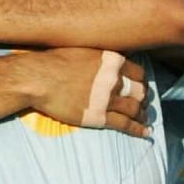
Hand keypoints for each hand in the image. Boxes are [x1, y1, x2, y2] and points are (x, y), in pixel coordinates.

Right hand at [26, 49, 149, 136]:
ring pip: (135, 109)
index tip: (140, 86)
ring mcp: (107, 99)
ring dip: (142, 114)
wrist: (37, 78)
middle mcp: (114, 79)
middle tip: (142, 103)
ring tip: (144, 118)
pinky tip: (146, 133)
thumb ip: (101, 57)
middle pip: (140, 91)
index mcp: (111, 61)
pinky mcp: (98, 116)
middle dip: (143, 98)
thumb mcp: (83, 50)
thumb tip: (109, 60)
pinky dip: (138, 130)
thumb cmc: (54, 61)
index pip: (139, 73)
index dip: (141, 81)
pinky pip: (125, 125)